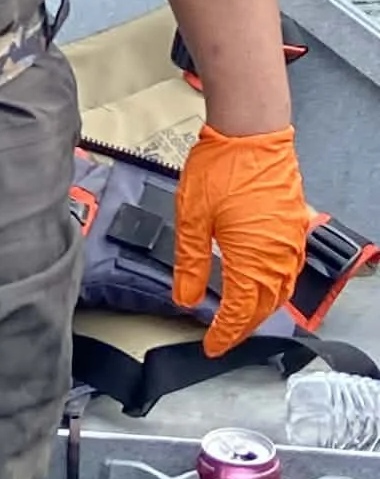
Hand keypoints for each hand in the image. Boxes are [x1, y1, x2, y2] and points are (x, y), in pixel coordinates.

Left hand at [173, 124, 307, 356]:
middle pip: (264, 307)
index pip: (240, 312)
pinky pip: (287, 268)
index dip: (224, 333)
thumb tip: (184, 298)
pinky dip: (273, 285)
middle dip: (242, 326)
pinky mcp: (293, 226)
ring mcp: (290, 241)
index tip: (210, 346)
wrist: (251, 132)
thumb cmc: (221, 167)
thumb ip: (189, 263)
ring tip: (238, 317)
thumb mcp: (192, 218)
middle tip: (221, 336)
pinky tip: (260, 284)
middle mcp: (277, 256)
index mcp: (251, 259)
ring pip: (279, 290)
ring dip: (260, 309)